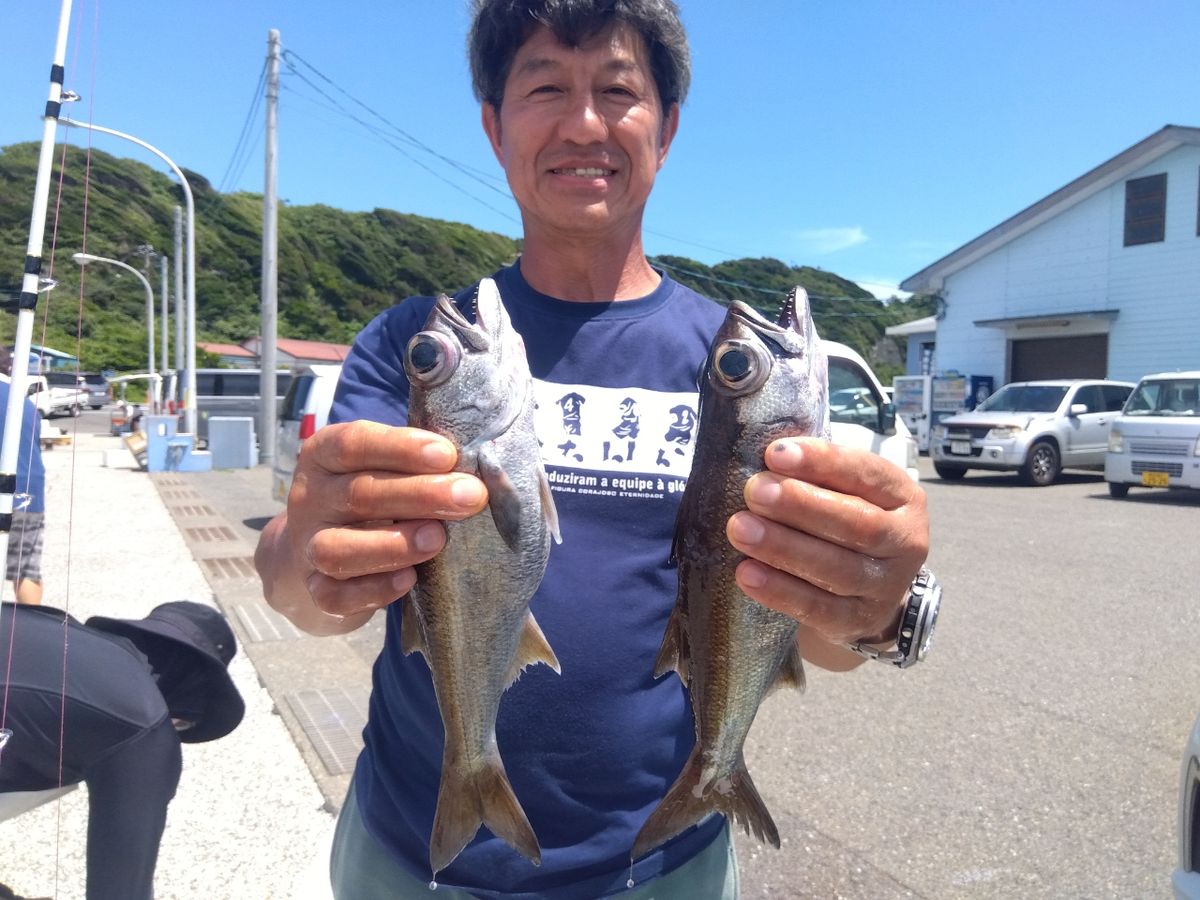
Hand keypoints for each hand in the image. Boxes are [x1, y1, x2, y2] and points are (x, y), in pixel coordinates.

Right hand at [254, 421, 487, 634]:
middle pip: (358, 494)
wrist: (315, 553)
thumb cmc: (371, 498)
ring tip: (438, 539)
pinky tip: (409, 579)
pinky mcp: (315, 590)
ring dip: (393, 545)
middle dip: (419, 495)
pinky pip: (335, 596)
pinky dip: (374, 589)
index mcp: (324, 455)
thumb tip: (481, 464)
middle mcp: (310, 498)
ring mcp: (307, 546)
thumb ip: (420, 464)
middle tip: (470, 497)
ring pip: (337, 548)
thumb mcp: (384, 469)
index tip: (447, 455)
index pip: (353, 443)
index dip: (400, 448)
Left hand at [725, 437, 928, 667]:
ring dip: (784, 547)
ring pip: (837, 568)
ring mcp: (886, 587)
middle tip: (754, 491)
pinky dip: (780, 591)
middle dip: (801, 505)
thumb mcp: (843, 491)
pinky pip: (818, 608)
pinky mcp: (858, 622)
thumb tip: (769, 457)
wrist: (866, 593)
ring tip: (740, 529)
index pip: (866, 473)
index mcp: (903, 497)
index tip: (775, 454)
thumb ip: (815, 474)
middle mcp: (905, 542)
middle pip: (857, 523)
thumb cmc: (844, 523)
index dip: (822, 462)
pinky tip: (746, 573)